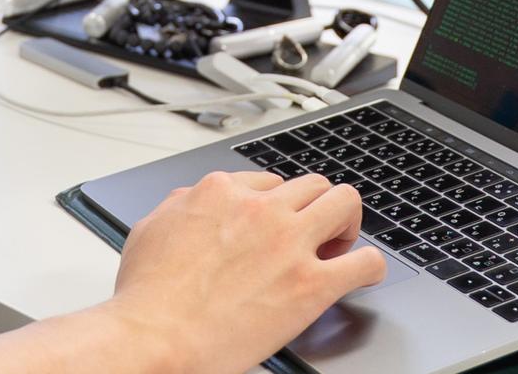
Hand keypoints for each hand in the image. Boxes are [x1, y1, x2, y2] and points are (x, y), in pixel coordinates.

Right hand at [106, 170, 385, 373]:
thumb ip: (180, 206)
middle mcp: (260, 209)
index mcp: (221, 192)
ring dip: (346, 223)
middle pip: (312, 184)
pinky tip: (362, 276)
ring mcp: (289, 243)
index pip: (268, 182)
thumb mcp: (151, 228)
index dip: (276, 206)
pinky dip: (370, 267)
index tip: (277, 224)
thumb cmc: (147, 295)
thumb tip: (193, 202)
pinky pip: (365, 262)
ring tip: (338, 247)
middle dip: (315, 207)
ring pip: (344, 203)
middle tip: (312, 234)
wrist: (155, 336)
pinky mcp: (311, 284)